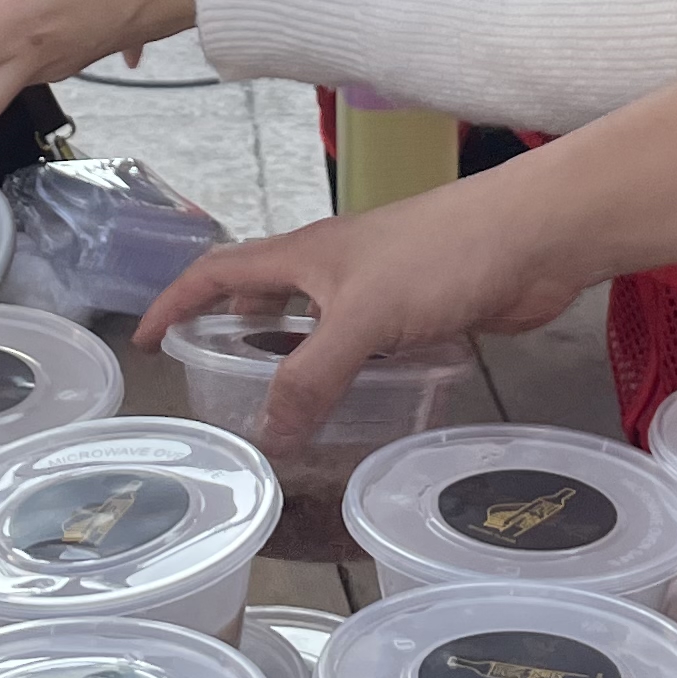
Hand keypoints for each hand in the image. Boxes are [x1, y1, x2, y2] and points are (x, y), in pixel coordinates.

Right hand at [139, 168, 589, 451]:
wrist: (531, 239)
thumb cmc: (439, 258)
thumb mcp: (360, 318)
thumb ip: (310, 376)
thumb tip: (267, 438)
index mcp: (305, 254)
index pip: (220, 271)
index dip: (177, 301)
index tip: (145, 340)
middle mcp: (335, 267)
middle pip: (265, 297)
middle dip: (232, 334)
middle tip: (215, 387)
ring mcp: (379, 288)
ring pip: (318, 326)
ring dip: (293, 361)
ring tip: (277, 413)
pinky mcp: (421, 312)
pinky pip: (367, 347)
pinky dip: (349, 374)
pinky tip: (354, 408)